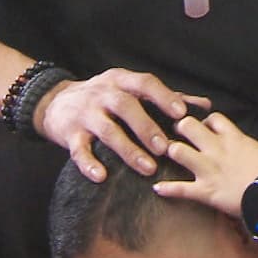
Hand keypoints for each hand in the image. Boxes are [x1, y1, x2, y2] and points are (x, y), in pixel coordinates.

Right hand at [33, 67, 209, 181]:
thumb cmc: (103, 97)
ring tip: (147, 168)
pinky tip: (102, 176)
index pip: (145, 83)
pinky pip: (79, 150)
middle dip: (146, 126)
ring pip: (107, 130)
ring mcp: (85, 113)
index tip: (182, 113)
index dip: (164, 97)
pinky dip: (89, 163)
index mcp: (121, 81)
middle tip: (165, 147)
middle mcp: (102, 93)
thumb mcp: (129, 90)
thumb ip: (166, 98)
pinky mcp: (69, 134)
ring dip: (128, 150)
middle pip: (126, 106)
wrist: (54, 101)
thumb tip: (204, 105)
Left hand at [154, 112, 257, 217]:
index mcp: (234, 137)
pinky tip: (158, 188)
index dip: (204, 120)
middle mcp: (217, 149)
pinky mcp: (206, 191)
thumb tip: (241, 148)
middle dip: (179, 129)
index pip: (212, 117)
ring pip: (177, 150)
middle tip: (177, 136)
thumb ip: (244, 146)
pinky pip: (180, 188)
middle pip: (188, 126)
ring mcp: (209, 169)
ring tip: (169, 156)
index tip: (202, 127)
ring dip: (171, 153)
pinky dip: (167, 189)